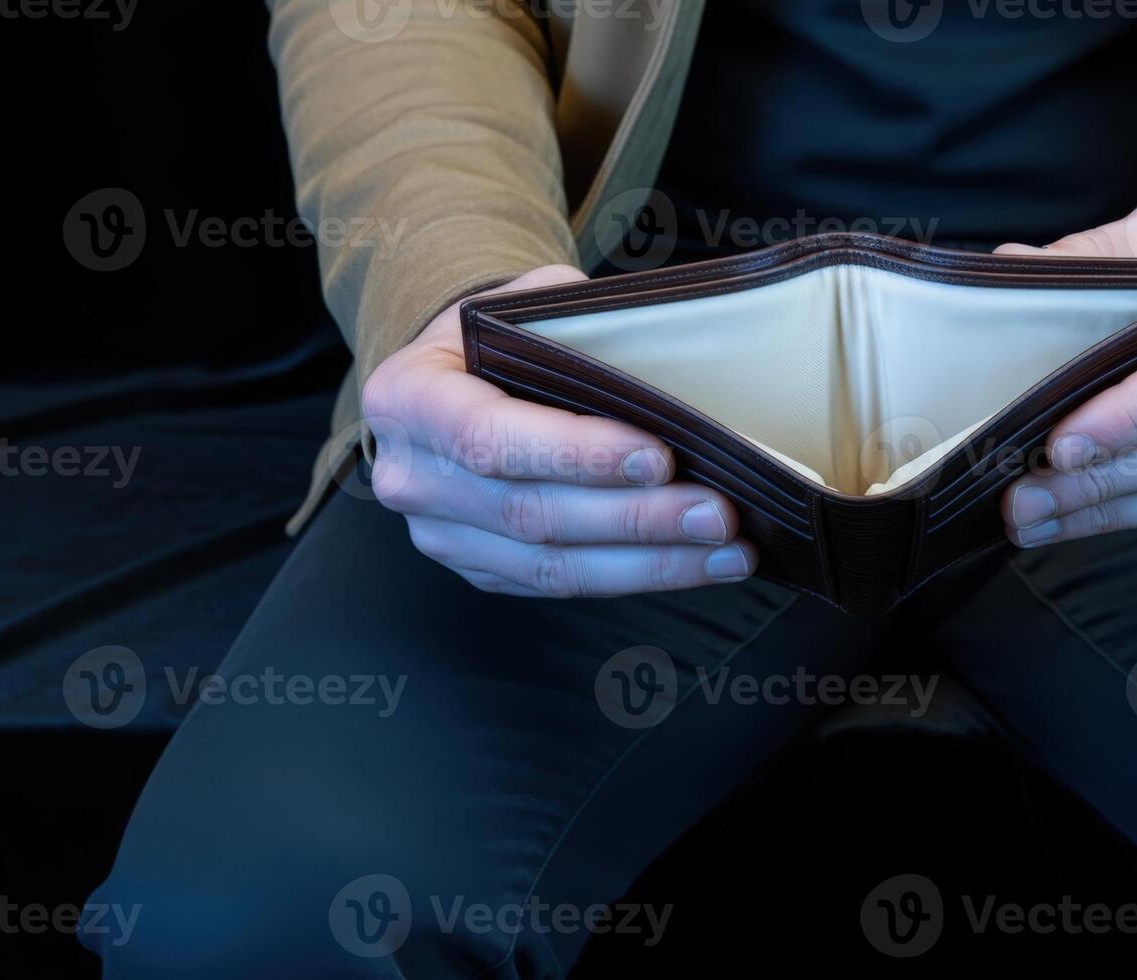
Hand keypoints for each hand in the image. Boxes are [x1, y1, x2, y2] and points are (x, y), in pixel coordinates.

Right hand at [360, 265, 755, 595]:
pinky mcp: (482, 570)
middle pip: (531, 514)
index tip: (659, 457)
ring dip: (651, 562)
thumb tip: (675, 353)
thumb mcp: (526, 303)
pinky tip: (699, 564)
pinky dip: (636, 576)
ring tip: (728, 550)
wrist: (457, 377)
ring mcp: (442, 535)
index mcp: (408, 397)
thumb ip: (579, 326)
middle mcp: (412, 477)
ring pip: (553, 566)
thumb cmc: (502, 334)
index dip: (576, 453)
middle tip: (718, 512)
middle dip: (636, 519)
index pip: (488, 437)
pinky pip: (562, 586)